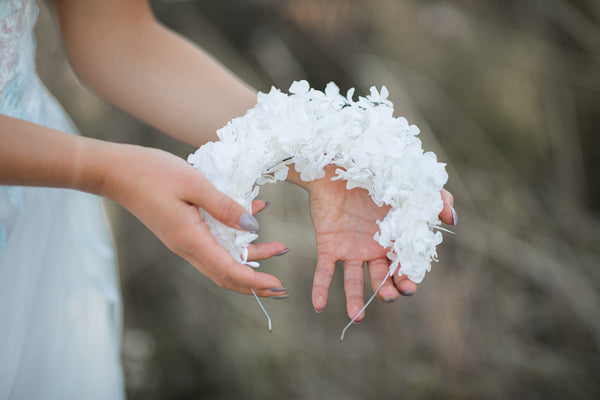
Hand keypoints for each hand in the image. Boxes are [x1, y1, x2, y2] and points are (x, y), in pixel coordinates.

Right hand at [95, 142, 287, 296]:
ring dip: (251, 257)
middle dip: (257, 281)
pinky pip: (214, 242)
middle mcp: (188, 247)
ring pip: (222, 259)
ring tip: (277, 247)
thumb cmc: (152, 173)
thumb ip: (224, 207)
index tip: (278, 286)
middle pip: (227, 274)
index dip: (256, 282)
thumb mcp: (195, 184)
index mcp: (191, 240)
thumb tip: (252, 227)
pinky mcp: (182, 231)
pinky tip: (253, 216)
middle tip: (282, 285)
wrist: (116, 172)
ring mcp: (184, 240)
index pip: (229, 271)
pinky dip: (235, 238)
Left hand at [307, 166, 455, 320]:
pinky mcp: (328, 245)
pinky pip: (324, 271)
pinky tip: (319, 306)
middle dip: (388, 290)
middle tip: (391, 296)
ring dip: (356, 300)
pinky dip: (321, 288)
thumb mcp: (410, 184)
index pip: (403, 265)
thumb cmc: (376, 171)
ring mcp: (350, 249)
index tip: (408, 286)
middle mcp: (373, 249)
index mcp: (394, 239)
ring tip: (358, 316)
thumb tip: (452, 219)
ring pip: (354, 281)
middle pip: (382, 278)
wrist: (337, 160)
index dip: (407, 277)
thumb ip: (434, 198)